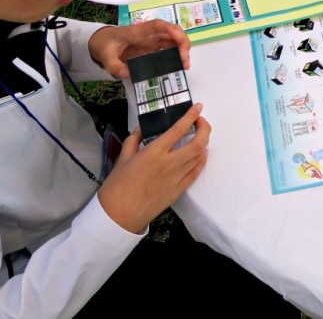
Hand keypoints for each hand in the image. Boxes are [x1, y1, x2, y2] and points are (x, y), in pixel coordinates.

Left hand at [88, 20, 190, 79]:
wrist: (102, 42)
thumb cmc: (104, 45)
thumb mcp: (104, 56)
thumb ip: (114, 66)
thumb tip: (128, 73)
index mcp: (136, 32)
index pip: (156, 26)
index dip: (170, 29)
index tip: (179, 39)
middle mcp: (148, 34)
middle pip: (171, 31)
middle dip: (182, 42)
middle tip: (184, 59)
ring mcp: (151, 40)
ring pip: (173, 39)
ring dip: (182, 49)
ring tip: (184, 65)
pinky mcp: (152, 48)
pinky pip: (169, 48)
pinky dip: (177, 55)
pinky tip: (179, 65)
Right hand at [97, 104, 210, 233]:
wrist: (119, 215)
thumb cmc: (117, 186)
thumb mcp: (122, 158)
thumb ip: (134, 140)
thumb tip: (141, 129)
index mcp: (153, 153)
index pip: (178, 130)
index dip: (191, 116)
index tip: (197, 108)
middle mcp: (169, 164)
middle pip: (198, 143)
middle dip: (204, 129)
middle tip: (201, 122)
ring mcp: (176, 178)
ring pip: (199, 157)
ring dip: (204, 143)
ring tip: (200, 135)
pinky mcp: (179, 191)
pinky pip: (196, 173)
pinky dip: (201, 160)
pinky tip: (201, 154)